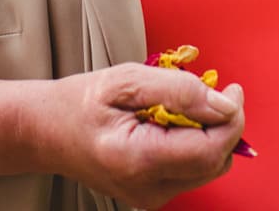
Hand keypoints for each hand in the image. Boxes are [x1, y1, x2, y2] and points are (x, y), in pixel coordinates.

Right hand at [46, 62, 246, 208]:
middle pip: (214, 163)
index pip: (209, 150)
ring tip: (186, 105)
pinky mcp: (152, 196)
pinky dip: (195, 144)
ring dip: (211, 134)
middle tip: (213, 90)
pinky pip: (192, 172)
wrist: (46, 131)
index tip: (232, 89)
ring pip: (208, 169)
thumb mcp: (127, 80)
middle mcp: (146, 189)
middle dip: (223, 125)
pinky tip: (175, 123)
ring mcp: (149, 197)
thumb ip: (179, 90)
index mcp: (138, 160)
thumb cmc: (81, 102)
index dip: (231, 119)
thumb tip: (223, 104)